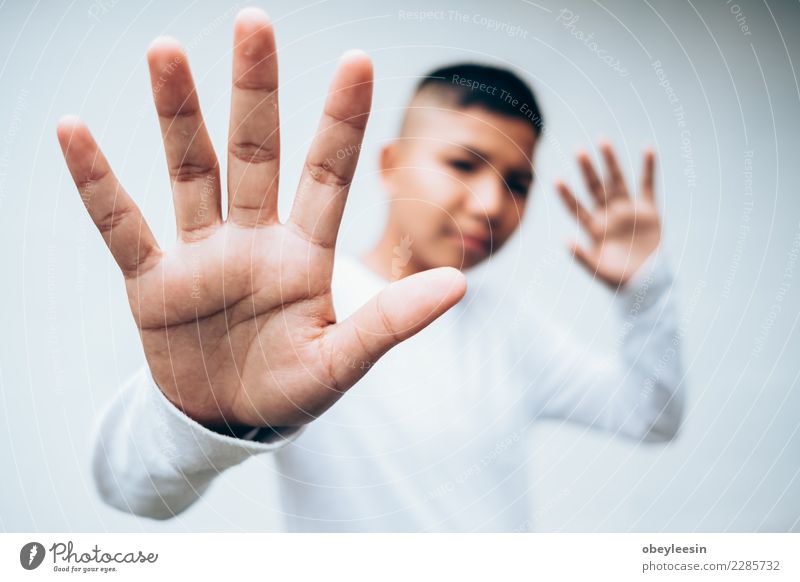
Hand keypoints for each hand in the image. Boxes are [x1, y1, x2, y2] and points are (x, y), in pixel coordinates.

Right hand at [57, 8, 465, 430]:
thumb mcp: (343, 361)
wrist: (229, 421)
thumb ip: (392, 322)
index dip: (341, 122)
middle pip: (254, 153)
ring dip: (177, 114)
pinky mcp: (153, 284)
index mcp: (304, 256)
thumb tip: (460, 284)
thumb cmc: (292, 389)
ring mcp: (201, 256)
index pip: (327, 176)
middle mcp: (254, 241)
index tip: (357, 60)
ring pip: (191, 172)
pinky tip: (75, 132)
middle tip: (254, 22)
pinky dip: (98, 183)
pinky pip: (122, 225)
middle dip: (255, 91)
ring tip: (165, 50)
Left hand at [556, 142, 661, 288]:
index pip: (576, 208)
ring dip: (611, 162)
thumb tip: (564, 241)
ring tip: (603, 140)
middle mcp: (607, 214)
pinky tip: (647, 149)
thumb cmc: (616, 277)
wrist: (644, 281)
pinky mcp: (647, 210)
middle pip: (595, 187)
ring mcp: (626, 210)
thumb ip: (581, 256)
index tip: (556, 180)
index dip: (566, 195)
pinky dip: (648, 168)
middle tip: (577, 150)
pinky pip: (648, 185)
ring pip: (616, 181)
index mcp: (592, 228)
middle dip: (587, 170)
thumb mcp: (597, 269)